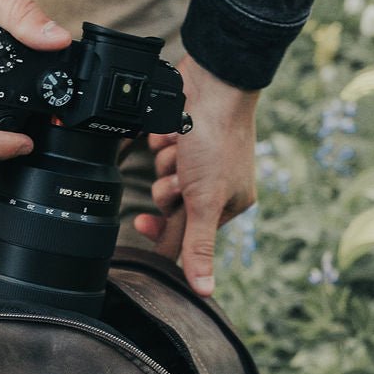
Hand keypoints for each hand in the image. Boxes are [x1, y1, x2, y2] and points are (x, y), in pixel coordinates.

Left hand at [135, 54, 258, 296]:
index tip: (143, 223)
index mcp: (229, 204)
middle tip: (180, 174)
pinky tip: (174, 128)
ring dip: (165, 162)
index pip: (186, 234)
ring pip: (161, 178)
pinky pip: (157, 150)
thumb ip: (199, 246)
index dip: (164, 230)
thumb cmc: (218, 140)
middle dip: (168, 188)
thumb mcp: (205, 201)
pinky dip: (162, 139)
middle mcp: (215, 184)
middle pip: (169, 206)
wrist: (213, 82)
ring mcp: (197, 159)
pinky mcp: (182, 137)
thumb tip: (204, 291)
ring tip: (184, 145)